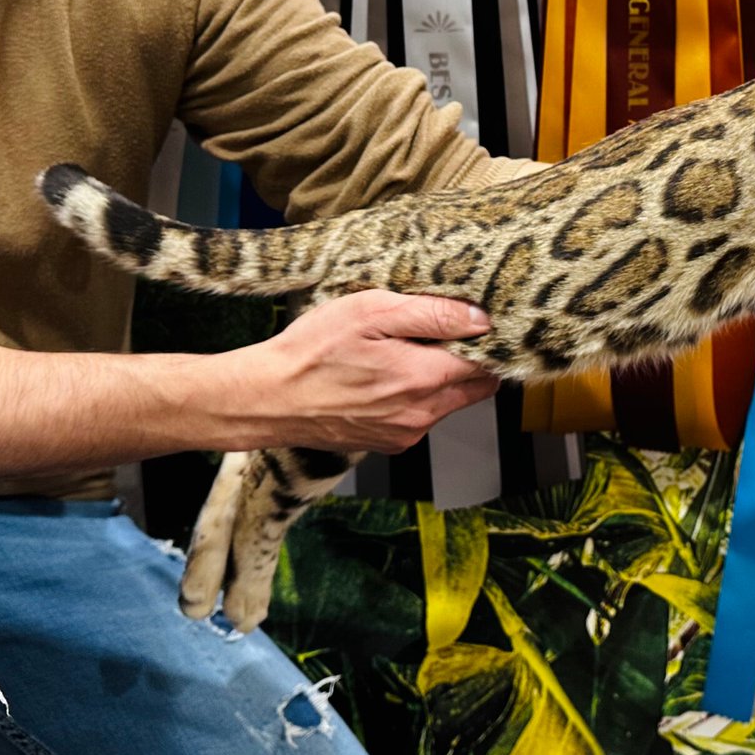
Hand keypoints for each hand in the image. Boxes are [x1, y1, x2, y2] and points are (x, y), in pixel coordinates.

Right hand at [219, 290, 497, 453]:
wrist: (265, 399)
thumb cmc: (312, 351)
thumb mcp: (371, 311)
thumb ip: (432, 314)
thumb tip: (481, 319)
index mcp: (423, 378)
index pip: (488, 362)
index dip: (487, 339)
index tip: (475, 321)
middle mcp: (422, 414)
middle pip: (477, 386)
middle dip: (471, 359)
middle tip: (442, 332)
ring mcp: (407, 433)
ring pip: (451, 401)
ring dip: (443, 377)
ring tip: (406, 350)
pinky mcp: (390, 442)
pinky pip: (424, 416)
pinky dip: (419, 395)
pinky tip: (389, 375)